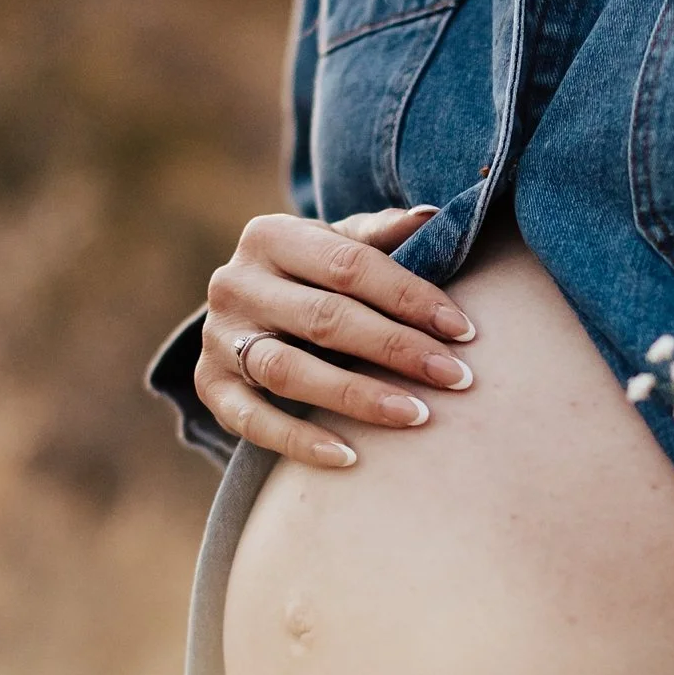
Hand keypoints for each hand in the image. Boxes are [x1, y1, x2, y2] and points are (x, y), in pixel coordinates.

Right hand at [195, 205, 477, 467]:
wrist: (248, 309)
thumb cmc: (313, 275)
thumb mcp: (339, 245)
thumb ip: (382, 236)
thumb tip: (437, 217)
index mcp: (270, 235)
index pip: (350, 265)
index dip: (410, 297)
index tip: (464, 331)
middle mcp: (235, 282)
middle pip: (325, 318)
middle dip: (397, 349)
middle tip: (455, 377)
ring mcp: (217, 337)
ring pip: (289, 370)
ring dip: (356, 397)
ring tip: (415, 414)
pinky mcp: (209, 386)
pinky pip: (253, 421)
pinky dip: (299, 441)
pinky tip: (350, 457)